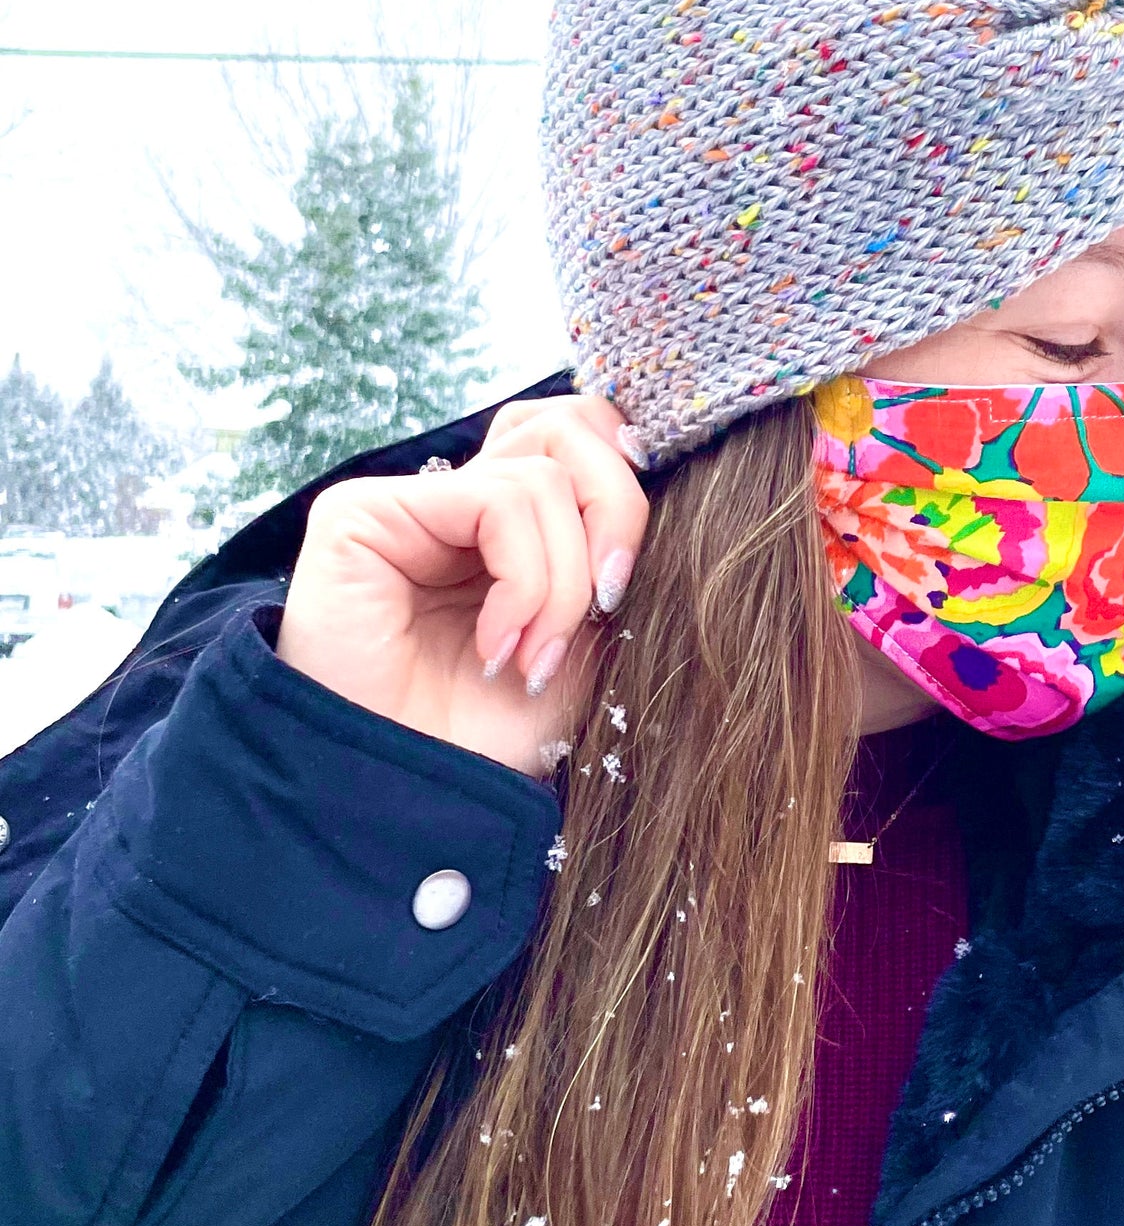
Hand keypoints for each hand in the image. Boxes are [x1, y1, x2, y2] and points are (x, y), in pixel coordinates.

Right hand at [275, 396, 650, 776]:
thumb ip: (612, 562)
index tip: (629, 576)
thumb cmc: (488, 739)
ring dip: (563, 582)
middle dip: (617, 513)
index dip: (626, 482)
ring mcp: (410, 501)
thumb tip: (658, 484)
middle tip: (608, 603)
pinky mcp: (364, 512)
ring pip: (544, 473)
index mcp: (511, 523)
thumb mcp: (583, 645)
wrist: (409, 802)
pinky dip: (524, 580)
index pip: (583, 432)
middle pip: (572, 423)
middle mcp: (460, 499)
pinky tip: (497, 646)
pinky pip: (497, 502)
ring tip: (531, 658)